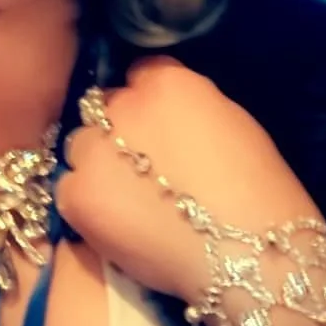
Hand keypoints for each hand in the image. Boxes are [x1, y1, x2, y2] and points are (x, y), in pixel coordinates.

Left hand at [56, 57, 320, 303]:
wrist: (245, 250)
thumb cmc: (256, 190)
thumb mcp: (228, 122)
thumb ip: (187, 108)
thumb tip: (166, 118)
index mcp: (165, 82)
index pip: (140, 74)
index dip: (149, 103)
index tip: (159, 128)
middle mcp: (121, 106)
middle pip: (105, 110)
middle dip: (119, 132)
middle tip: (142, 167)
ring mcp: (93, 150)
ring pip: (81, 147)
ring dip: (98, 165)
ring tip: (127, 198)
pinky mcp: (76, 194)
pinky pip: (69, 189)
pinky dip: (87, 203)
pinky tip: (116, 222)